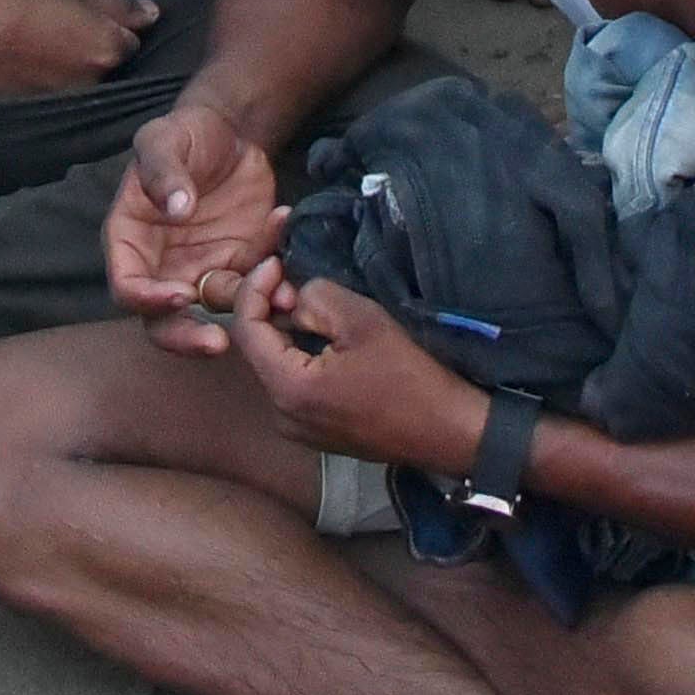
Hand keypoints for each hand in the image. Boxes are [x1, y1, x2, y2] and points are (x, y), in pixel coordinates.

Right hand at [0, 0, 161, 94]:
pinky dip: (48, 83)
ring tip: (43, 49)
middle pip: (110, 66)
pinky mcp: (38, 116)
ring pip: (83, 83)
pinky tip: (26, 66)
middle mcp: (95, 83)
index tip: (95, 16)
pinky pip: (57, 96)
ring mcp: (66, 103)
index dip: (115, 24)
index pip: (134, 39)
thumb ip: (117, 2)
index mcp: (109, 48)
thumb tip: (152, 14)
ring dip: (73, 70)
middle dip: (99, 52)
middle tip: (68, 31)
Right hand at [110, 98, 288, 320]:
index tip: (178, 294)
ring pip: (214, 316)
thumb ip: (164, 170)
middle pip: (163, 322)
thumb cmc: (186, 132)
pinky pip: (254, 291)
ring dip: (245, 316)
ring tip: (278, 300)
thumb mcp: (165, 138)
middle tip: (219, 343)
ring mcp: (201, 271)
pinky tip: (290, 275)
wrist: (232, 132)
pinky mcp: (239, 268)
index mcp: (130, 240)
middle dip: (189, 338)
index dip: (147, 299)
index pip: (127, 286)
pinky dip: (273, 290)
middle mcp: (162, 267)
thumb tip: (175, 208)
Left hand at [232, 260, 499, 473]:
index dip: (254, 287)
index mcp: (287, 390)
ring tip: (314, 306)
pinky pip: (297, 384)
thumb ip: (316, 298)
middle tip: (296, 281)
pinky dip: (303, 355)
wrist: (450, 431)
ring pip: (278, 365)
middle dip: (272, 310)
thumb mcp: (361, 320)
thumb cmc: (410, 375)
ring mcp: (301, 430)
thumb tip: (294, 300)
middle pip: (259, 349)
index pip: (245, 329)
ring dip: (289, 332)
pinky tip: (328, 338)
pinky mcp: (320, 433)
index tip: (277, 262)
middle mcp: (283, 416)